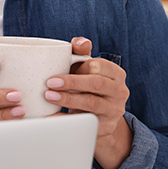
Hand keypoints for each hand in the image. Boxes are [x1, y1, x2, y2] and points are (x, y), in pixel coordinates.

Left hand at [44, 37, 132, 168]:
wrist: (98, 116)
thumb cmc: (87, 85)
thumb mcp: (87, 68)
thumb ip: (82, 52)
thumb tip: (80, 42)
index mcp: (115, 73)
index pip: (99, 66)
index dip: (81, 66)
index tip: (62, 67)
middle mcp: (119, 91)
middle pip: (97, 84)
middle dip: (72, 82)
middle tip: (50, 82)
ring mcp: (113, 110)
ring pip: (92, 103)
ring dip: (68, 99)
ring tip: (48, 96)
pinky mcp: (105, 126)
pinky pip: (84, 122)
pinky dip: (65, 119)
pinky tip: (50, 115)